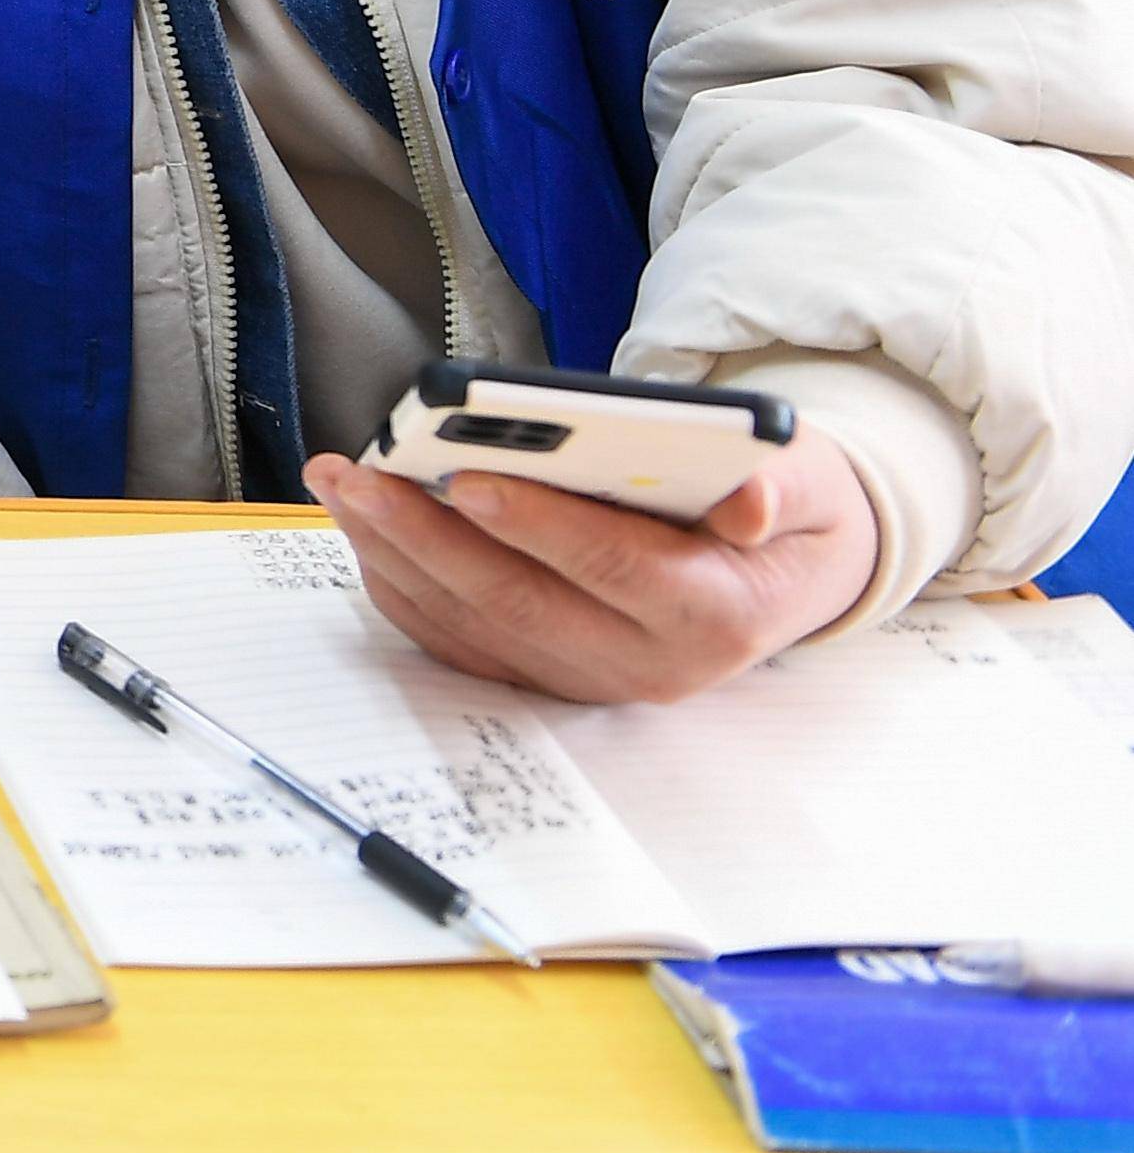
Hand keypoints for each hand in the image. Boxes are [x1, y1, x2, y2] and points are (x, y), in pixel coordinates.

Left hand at [305, 445, 879, 702]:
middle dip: (429, 536)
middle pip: (519, 602)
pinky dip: (401, 583)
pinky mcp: (547, 674)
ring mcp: (590, 677)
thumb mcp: (810, 488)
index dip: (539, 526)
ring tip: (342, 483)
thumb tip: (748, 503)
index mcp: (715, 615)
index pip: (615, 570)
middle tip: (363, 475)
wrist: (784, 577)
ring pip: (473, 622)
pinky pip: (457, 639)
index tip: (467, 479)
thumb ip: (784, 490)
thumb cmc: (785, 515)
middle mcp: (646, 663)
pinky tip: (363, 526)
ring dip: (395, 553)